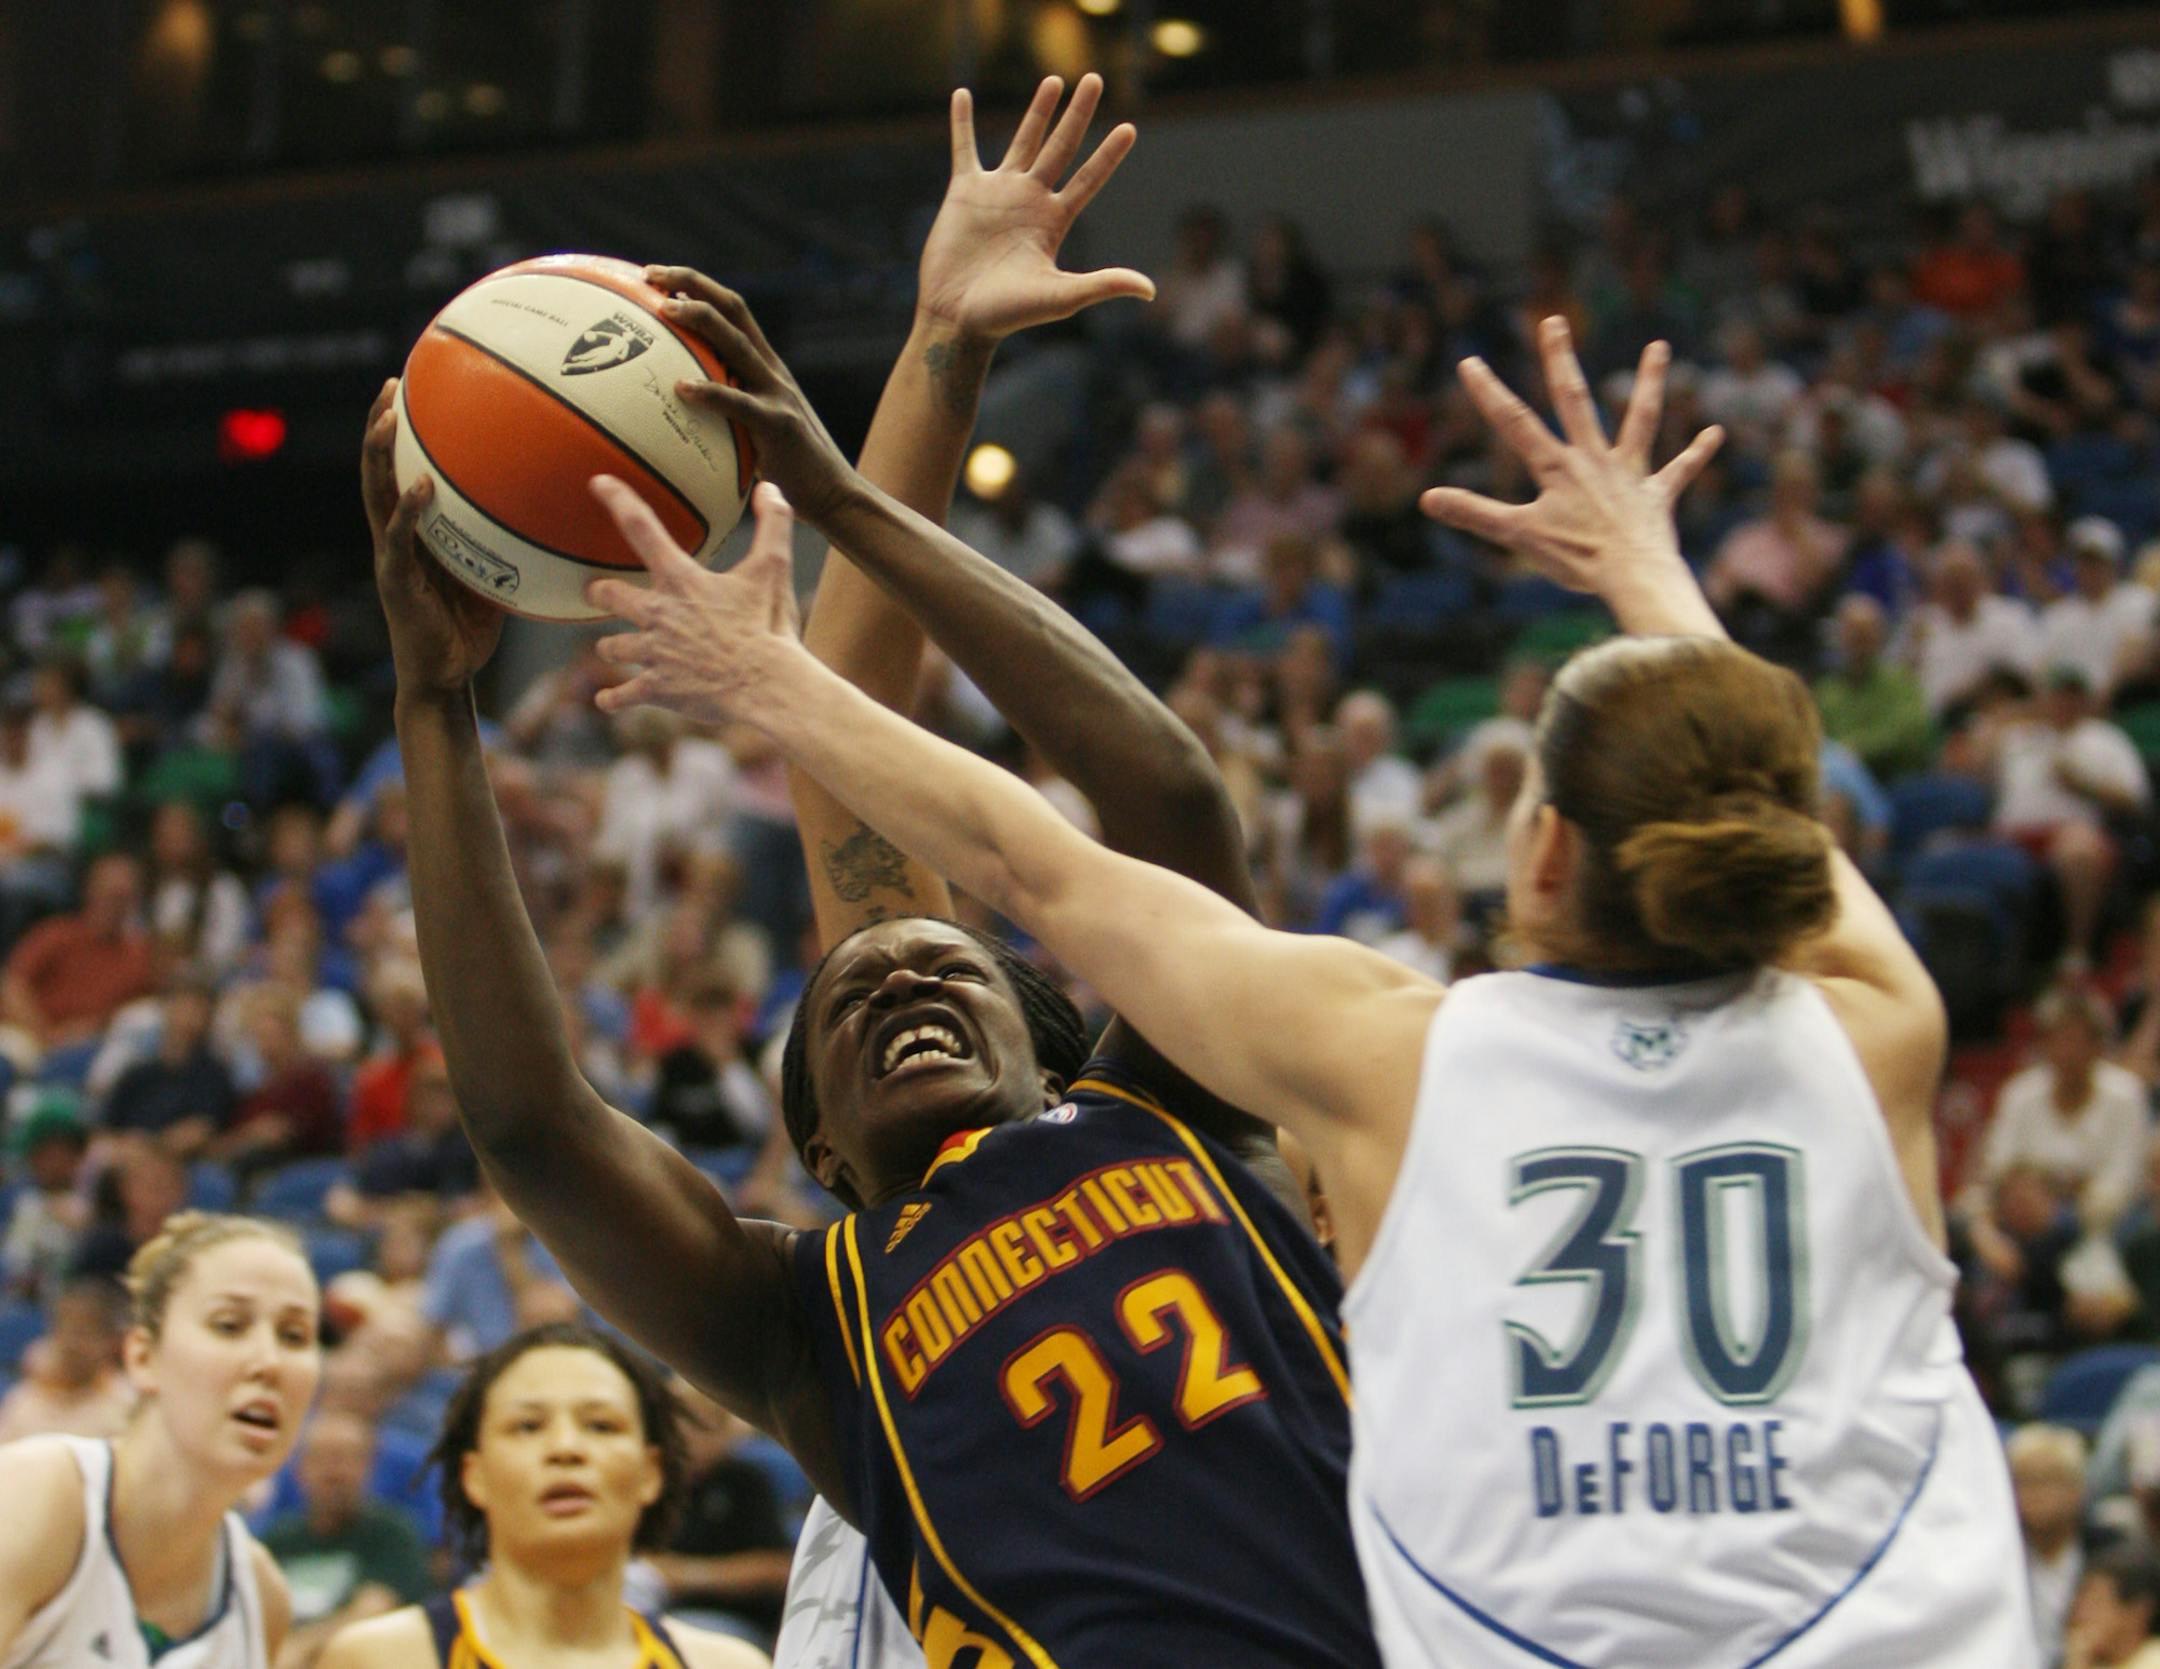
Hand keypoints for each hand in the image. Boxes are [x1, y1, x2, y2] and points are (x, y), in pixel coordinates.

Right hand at [363, 380, 502, 695]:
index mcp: (411, 534)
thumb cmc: (467, 630)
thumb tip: (550, 515)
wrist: (443, 678)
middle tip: (390, 386)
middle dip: (380, 427)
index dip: (399, 436)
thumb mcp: (491, 576)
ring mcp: (390, 558)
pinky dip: (408, 511)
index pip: (398, 473)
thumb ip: (503, 544)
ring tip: (390, 418)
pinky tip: (421, 487)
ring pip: (376, 495)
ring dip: (380, 455)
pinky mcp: (396, 582)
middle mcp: (393, 538)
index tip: (408, 392)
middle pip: (377, 471)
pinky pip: (399, 540)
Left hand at [586, 478, 805, 727]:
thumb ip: (772, 524)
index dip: (617, 500)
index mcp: (681, 580)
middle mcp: (657, 614)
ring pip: (612, 647)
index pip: (641, 527)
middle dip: (600, 593)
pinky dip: (613, 698)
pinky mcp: (657, 689)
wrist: (767, 685)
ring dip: (613, 647)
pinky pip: (621, 695)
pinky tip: (607, 700)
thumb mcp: (773, 570)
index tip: (599, 483)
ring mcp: (653, 653)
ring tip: (614, 649)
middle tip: (598, 592)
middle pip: (608, 594)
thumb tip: (770, 487)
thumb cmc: (769, 626)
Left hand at [638, 270, 856, 522]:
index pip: (732, 309)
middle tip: (649, 274)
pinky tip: (681, 388)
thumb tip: (676, 410)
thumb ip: (727, 409)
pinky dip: (710, 392)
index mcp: (765, 366)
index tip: (656, 275)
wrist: (834, 494)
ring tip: (663, 310)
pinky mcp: (778, 426)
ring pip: (737, 343)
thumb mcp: (755, 426)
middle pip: (732, 309)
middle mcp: (772, 370)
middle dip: (691, 283)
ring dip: (699, 319)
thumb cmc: (788, 466)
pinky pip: (739, 404)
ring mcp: (777, 394)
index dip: (697, 285)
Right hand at [915, 74, 1152, 343]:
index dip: (1109, 155)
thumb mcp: (1062, 297)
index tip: (1129, 128)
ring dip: (1038, 110)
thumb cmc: (1009, 314)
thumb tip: (1150, 291)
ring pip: (1023, 140)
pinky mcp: (964, 193)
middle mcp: (1030, 200)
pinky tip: (963, 95)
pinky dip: (963, 123)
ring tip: (1054, 81)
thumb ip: (1104, 285)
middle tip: (1095, 79)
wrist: (959, 318)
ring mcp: (998, 193)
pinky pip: (964, 149)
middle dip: (1078, 114)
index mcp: (1054, 220)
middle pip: (1061, 146)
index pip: (1089, 178)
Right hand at [1421, 319, 1723, 595]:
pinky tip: (1715, 434)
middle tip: (1554, 321)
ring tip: (1660, 347)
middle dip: (1560, 360)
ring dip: (1649, 383)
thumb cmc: (1577, 558)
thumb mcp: (1517, 536)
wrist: (1633, 575)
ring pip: (1640, 420)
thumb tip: (1427, 498)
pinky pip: (1680, 471)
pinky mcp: (1657, 496)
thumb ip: (1473, 513)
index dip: (1489, 392)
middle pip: (1574, 400)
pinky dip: (1697, 454)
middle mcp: (1594, 460)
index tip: (1470, 361)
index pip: (1515, 423)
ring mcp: (1629, 475)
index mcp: (1557, 468)